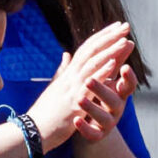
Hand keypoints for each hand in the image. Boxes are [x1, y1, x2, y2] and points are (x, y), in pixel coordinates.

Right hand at [31, 22, 137, 147]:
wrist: (33, 131)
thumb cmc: (45, 111)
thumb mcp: (55, 87)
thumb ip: (62, 70)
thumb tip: (66, 54)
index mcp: (67, 73)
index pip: (86, 48)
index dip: (101, 36)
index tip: (116, 27)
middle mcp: (69, 76)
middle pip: (91, 51)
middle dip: (109, 37)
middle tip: (125, 26)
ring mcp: (71, 88)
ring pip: (92, 64)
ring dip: (109, 51)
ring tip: (124, 40)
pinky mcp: (73, 102)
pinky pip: (89, 85)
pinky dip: (101, 73)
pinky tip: (113, 64)